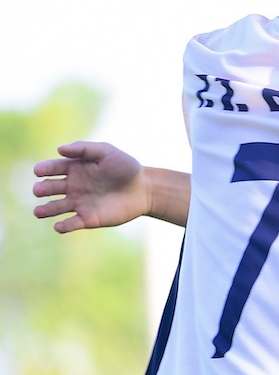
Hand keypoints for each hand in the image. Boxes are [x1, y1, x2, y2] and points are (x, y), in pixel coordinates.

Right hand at [32, 141, 150, 232]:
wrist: (145, 189)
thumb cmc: (126, 167)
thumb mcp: (107, 152)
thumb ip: (85, 148)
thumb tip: (59, 149)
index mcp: (74, 168)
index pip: (53, 168)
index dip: (44, 169)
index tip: (39, 171)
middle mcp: (72, 186)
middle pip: (50, 188)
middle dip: (42, 189)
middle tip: (39, 190)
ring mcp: (78, 203)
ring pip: (55, 207)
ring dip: (45, 210)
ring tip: (38, 211)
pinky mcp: (87, 218)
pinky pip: (71, 224)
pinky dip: (63, 226)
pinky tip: (60, 226)